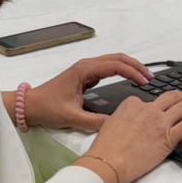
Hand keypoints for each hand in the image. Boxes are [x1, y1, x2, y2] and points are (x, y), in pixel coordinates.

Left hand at [26, 53, 153, 130]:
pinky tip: (130, 80)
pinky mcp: (86, 75)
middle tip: (150, 78)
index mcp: (84, 70)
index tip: (145, 82)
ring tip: (144, 78)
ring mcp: (86, 69)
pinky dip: (122, 71)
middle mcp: (86, 66)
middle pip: (118, 58)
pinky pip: (108, 68)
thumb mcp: (72, 118)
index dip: (133, 72)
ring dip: (130, 67)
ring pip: (114, 61)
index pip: (116, 66)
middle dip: (136, 66)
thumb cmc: (47, 108)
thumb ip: (95, 122)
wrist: (31, 106)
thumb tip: (116, 124)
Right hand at [80, 90, 181, 182]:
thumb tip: (123, 121)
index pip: (145, 100)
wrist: (109, 163)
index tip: (154, 108)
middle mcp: (148, 110)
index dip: (151, 105)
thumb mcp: (109, 124)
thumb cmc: (105, 148)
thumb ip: (121, 118)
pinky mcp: (168, 137)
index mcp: (132, 104)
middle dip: (179, 95)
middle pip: (169, 97)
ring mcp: (160, 122)